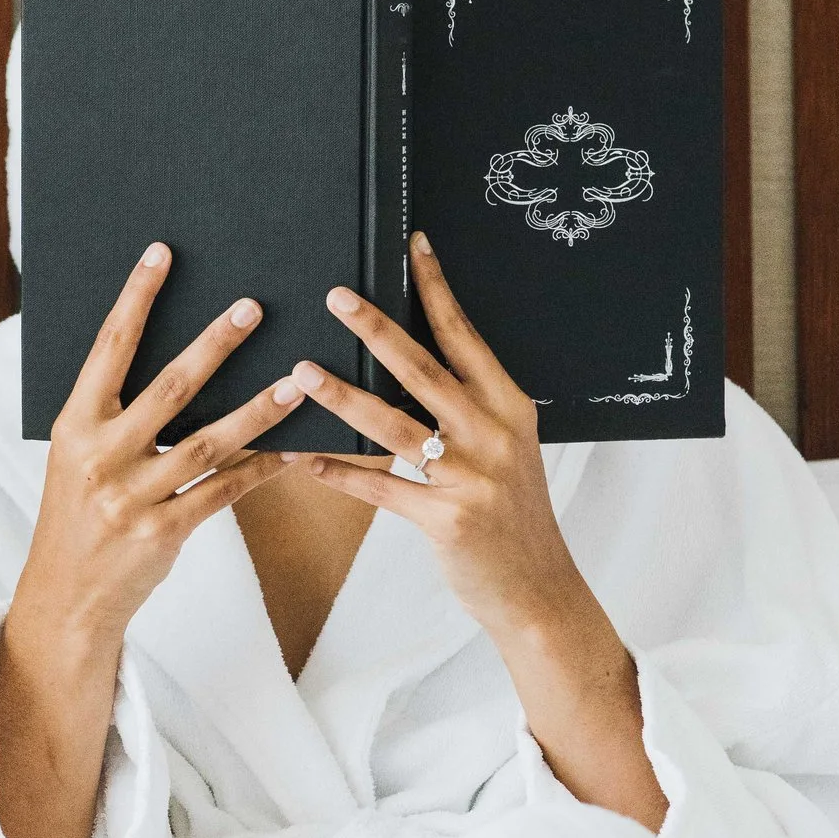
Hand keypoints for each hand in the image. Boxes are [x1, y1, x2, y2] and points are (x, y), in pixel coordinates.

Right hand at [14, 243, 303, 660]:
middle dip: (213, 345)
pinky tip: (291, 451)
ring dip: (257, 409)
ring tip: (295, 381)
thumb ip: (112, 414)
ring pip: (207, 442)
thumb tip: (172, 357)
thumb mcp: (78, 458)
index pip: (109, 350)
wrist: (66, 596)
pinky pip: (222, 491)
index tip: (162, 254)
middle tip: (252, 307)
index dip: (136, 299)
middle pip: (168, 389)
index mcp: (75, 427)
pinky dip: (259, 468)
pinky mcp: (163, 532)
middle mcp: (101, 457)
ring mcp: (133, 497)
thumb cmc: (79, 515)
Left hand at [290, 235, 664, 830]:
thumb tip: (412, 366)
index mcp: (510, 407)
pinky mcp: (446, 519)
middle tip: (334, 294)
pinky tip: (300, 458)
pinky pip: (379, 488)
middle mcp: (494, 434)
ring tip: (298, 372)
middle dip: (375, 328)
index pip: (466, 336)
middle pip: (424, 368)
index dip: (435, 289)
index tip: (410, 245)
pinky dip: (337, 472)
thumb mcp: (506, 454)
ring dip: (340, 397)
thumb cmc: (514, 519)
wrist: (540, 592)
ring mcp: (471, 477)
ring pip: (392, 426)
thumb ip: (468, 412)